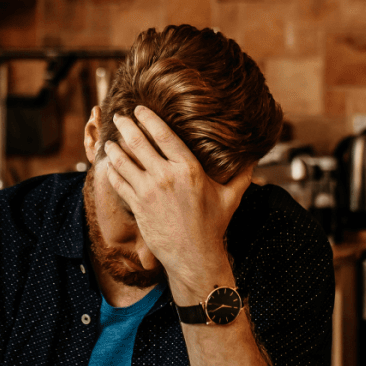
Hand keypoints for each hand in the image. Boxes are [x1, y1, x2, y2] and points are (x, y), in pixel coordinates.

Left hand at [98, 107, 253, 303]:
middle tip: (119, 116)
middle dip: (126, 126)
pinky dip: (112, 170)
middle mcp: (166, 176)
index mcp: (189, 168)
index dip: (148, 118)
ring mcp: (148, 191)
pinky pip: (119, 182)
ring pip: (124, 161)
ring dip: (115, 147)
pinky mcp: (138, 206)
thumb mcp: (231, 197)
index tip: (139, 109)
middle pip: (139, 142)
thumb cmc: (213, 226)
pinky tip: (110, 164)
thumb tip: (255, 158)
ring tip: (111, 140)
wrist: (193, 256)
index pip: (163, 134)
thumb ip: (242, 175)